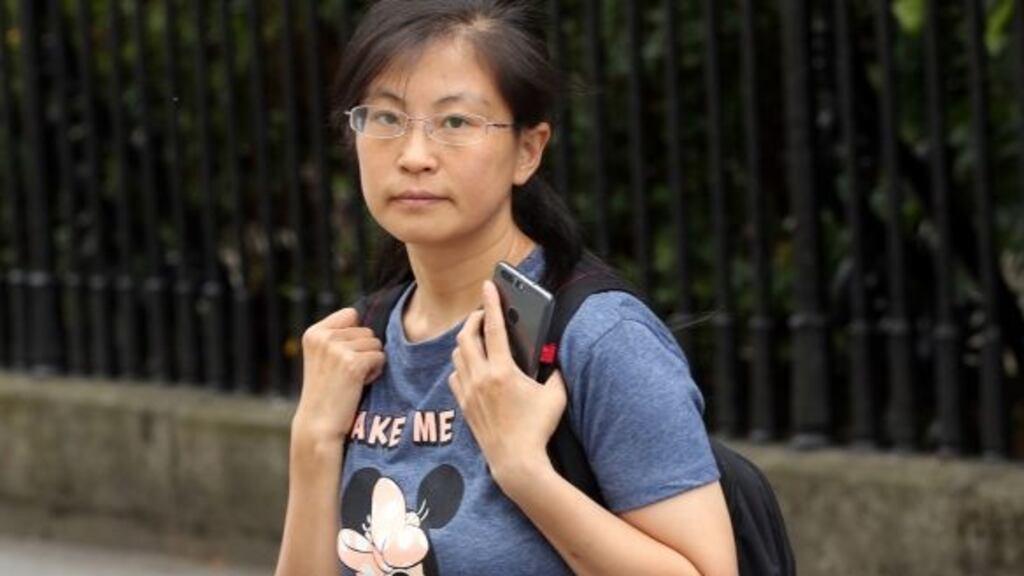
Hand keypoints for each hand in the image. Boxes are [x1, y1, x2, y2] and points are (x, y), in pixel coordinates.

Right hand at [293, 307, 384, 444]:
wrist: (319, 425)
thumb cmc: (328, 392)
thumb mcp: (325, 358)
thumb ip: (340, 336)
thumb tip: (368, 317)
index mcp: (314, 333)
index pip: (351, 314)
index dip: (355, 336)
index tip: (341, 359)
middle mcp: (323, 337)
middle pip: (367, 330)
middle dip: (364, 351)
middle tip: (346, 375)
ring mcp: (336, 349)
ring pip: (376, 343)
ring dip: (371, 362)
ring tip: (351, 380)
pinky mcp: (352, 363)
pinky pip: (380, 357)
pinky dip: (375, 372)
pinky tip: (359, 385)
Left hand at [449, 280, 566, 487]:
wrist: (515, 462)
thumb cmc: (538, 429)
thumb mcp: (556, 396)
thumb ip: (555, 371)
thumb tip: (554, 358)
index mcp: (503, 371)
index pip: (495, 328)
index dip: (493, 303)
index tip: (489, 286)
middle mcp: (480, 378)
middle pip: (467, 336)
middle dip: (475, 320)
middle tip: (485, 315)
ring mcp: (468, 392)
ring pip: (458, 355)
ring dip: (466, 341)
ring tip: (479, 338)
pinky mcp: (464, 406)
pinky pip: (455, 376)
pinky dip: (461, 365)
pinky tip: (472, 367)